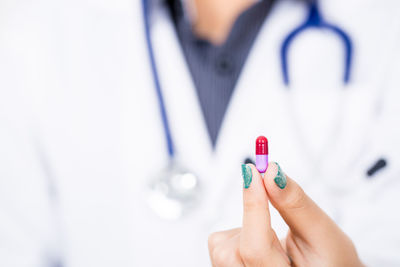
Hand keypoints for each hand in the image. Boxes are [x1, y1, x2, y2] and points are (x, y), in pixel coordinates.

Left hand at [208, 163, 362, 266]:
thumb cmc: (330, 261)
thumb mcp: (324, 234)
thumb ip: (296, 206)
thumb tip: (272, 173)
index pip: (256, 249)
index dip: (253, 207)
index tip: (254, 172)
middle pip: (231, 252)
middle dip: (250, 220)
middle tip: (267, 199)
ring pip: (223, 248)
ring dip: (246, 230)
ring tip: (273, 241)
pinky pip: (222, 246)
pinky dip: (240, 236)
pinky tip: (261, 247)